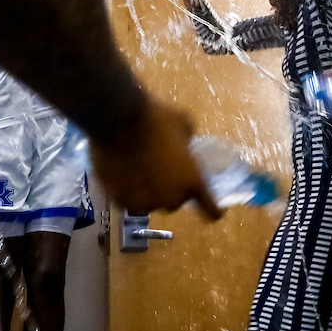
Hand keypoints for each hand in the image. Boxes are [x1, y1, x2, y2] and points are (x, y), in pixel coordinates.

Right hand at [89, 99, 221, 220]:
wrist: (119, 120)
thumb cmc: (156, 120)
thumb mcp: (183, 122)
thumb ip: (188, 140)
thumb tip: (185, 141)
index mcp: (193, 182)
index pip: (211, 211)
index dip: (212, 209)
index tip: (212, 208)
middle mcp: (171, 198)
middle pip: (176, 202)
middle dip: (172, 190)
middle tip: (162, 170)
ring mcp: (145, 203)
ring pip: (151, 203)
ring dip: (149, 192)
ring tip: (139, 170)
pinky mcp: (121, 201)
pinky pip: (129, 201)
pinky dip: (128, 192)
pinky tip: (123, 174)